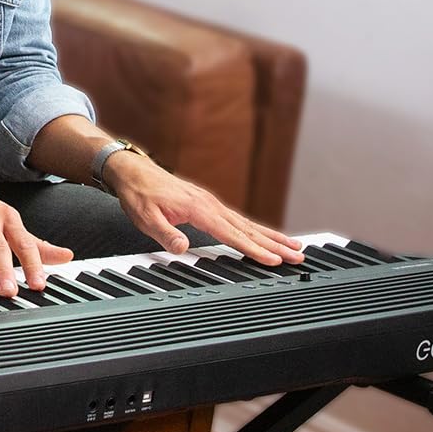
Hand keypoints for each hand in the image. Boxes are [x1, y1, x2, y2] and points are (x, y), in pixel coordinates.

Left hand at [102, 153, 305, 264]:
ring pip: (248, 223)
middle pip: (249, 229)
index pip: (232, 234)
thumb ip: (165, 234)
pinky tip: (266, 235)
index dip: (253, 249)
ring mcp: (212, 203)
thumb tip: (181, 248)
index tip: (273, 260)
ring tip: (294, 246)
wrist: (134, 171)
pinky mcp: (209, 203)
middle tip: (298, 255)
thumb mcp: (145, 218)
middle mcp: (210, 205)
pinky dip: (256, 229)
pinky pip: (238, 219)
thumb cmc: (139, 195)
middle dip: (275, 244)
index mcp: (198, 209)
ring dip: (272, 236)